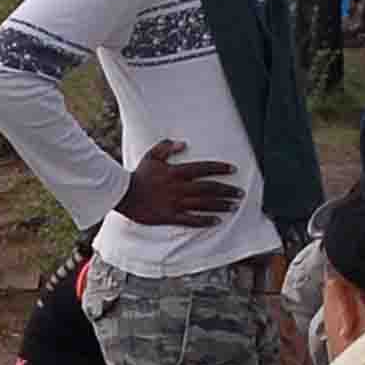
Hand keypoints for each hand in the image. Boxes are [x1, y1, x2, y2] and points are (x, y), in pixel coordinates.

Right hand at [113, 138, 241, 228]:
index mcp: (176, 172)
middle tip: (241, 193)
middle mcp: (179, 188)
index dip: (220, 168)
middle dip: (227, 190)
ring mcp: (175, 203)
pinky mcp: (170, 216)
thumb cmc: (139, 175)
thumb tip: (183, 143)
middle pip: (208, 188)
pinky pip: (191, 220)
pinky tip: (217, 221)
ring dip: (221, 205)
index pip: (203, 168)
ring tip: (234, 206)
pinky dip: (205, 221)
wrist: (124, 195)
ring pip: (203, 204)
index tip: (233, 170)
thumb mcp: (151, 156)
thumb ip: (167, 147)